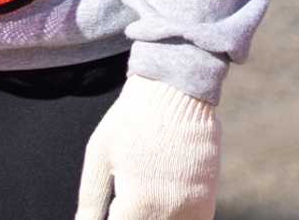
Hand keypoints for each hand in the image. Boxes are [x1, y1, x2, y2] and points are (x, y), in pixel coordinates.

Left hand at [74, 74, 220, 219]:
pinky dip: (174, 219)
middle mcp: (169, 212)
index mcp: (138, 204)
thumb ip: (91, 199)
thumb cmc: (130, 121)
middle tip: (124, 202)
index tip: (111, 210)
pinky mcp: (207, 201)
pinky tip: (158, 203)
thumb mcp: (99, 155)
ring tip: (140, 200)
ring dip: (153, 219)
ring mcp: (192, 208)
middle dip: (132, 218)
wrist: (175, 91)